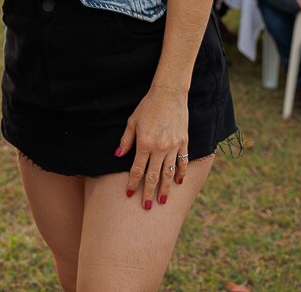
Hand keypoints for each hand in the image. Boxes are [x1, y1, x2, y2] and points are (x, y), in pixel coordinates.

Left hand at [115, 85, 188, 209]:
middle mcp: (160, 148)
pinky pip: (183, 162)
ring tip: (163, 201)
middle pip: (154, 176)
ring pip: (169, 173)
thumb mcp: (132, 122)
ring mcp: (174, 146)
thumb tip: (117, 156)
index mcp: (144, 144)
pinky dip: (181, 173)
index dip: (133, 184)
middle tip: (147, 206)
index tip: (130, 195)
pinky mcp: (184, 142)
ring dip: (166, 188)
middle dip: (149, 192)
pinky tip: (178, 183)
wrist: (169, 94)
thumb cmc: (147, 107)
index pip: (137, 170)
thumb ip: (125, 141)